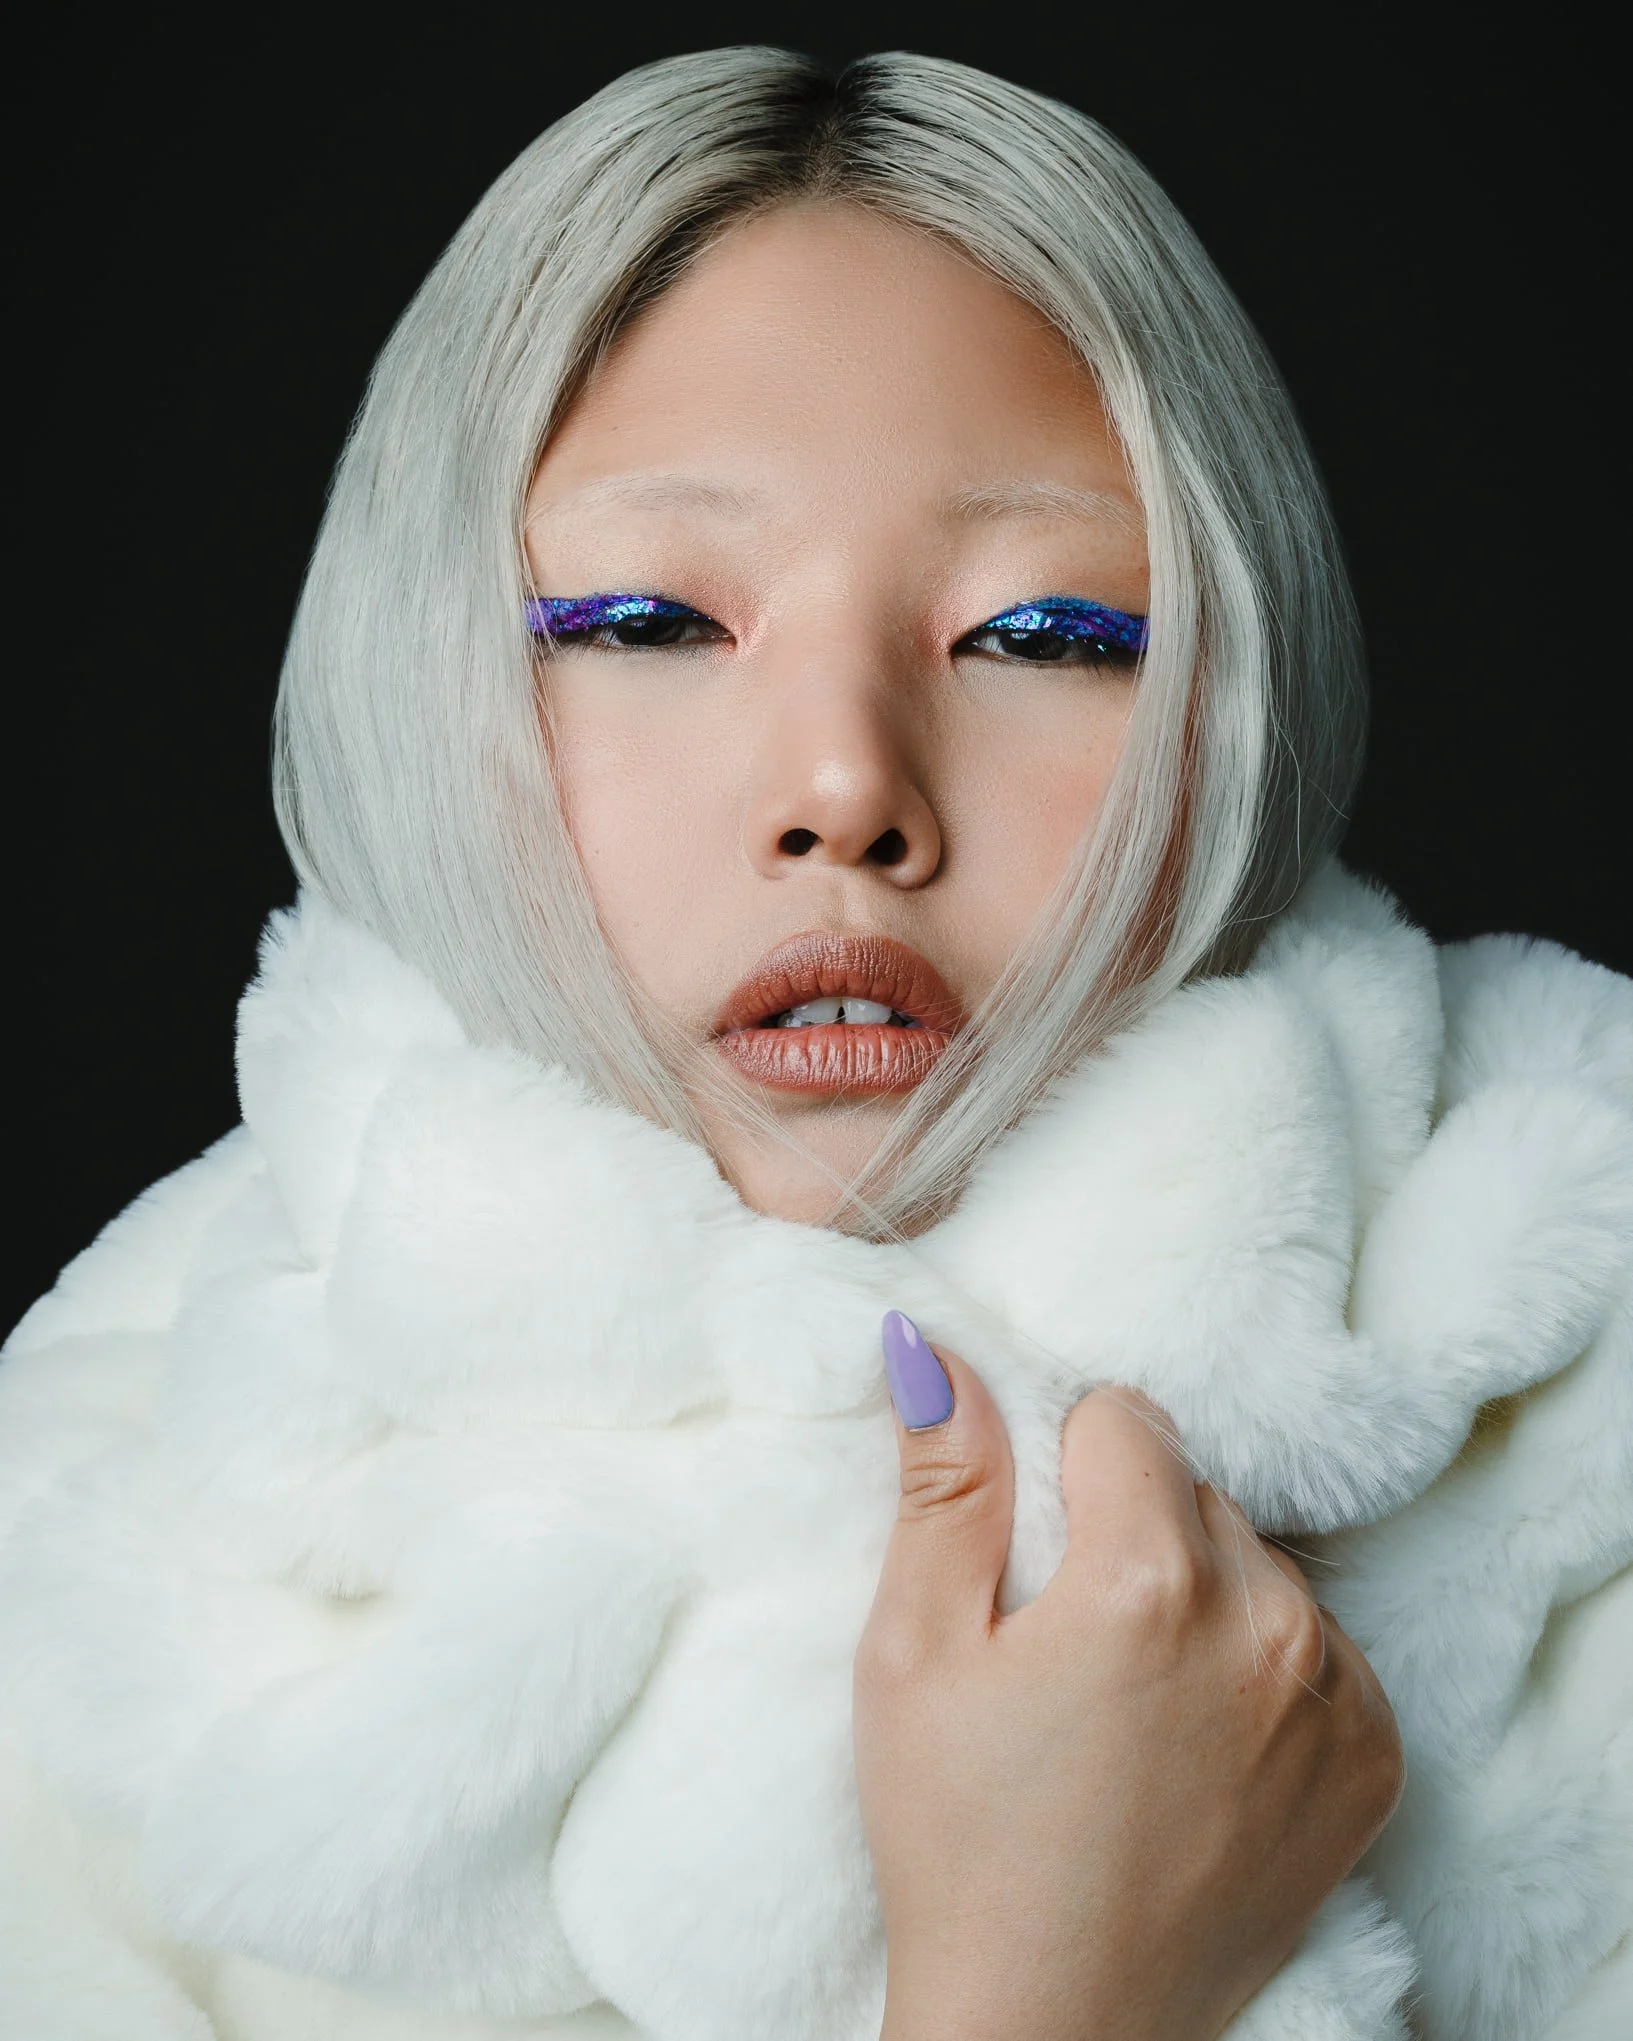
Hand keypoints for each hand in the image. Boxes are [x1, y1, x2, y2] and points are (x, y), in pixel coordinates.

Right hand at [855, 1326, 1403, 2040]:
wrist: (1051, 2025)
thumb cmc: (960, 1837)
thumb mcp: (914, 1651)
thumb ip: (947, 1485)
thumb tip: (932, 1348)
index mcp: (1149, 1579)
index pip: (1126, 1419)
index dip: (1061, 1473)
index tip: (1033, 1560)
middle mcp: (1270, 1622)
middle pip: (1195, 1491)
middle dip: (1133, 1532)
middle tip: (1071, 1643)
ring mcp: (1337, 1694)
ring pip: (1258, 1562)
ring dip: (1204, 1596)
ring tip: (1133, 1701)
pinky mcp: (1375, 1757)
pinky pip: (1318, 1643)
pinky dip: (1263, 1666)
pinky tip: (1199, 1741)